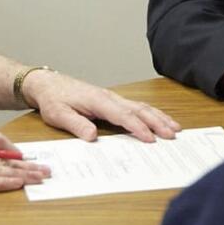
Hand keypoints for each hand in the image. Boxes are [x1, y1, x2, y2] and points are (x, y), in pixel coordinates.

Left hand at [22, 70, 180, 142]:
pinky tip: (160, 120)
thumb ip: (76, 124)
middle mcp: (109, 97)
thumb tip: (93, 136)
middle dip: (157, 122)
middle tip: (172, 135)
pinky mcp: (112, 101)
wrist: (48, 84)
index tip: (151, 140)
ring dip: (158, 117)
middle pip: (138, 109)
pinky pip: (135, 107)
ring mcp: (112, 98)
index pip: (122, 115)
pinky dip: (151, 114)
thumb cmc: (53, 99)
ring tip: (175, 128)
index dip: (138, 128)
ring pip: (140, 106)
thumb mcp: (58, 114)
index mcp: (97, 100)